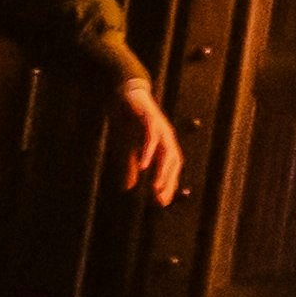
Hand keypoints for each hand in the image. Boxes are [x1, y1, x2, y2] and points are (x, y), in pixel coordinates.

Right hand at [108, 72, 188, 204]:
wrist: (122, 94)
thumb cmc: (127, 121)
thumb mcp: (126, 148)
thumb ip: (130, 166)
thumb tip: (129, 187)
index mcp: (161, 143)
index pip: (170, 167)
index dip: (168, 183)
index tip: (162, 202)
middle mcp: (165, 135)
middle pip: (173, 161)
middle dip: (168, 181)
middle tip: (160, 199)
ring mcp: (158, 126)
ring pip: (166, 151)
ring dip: (161, 170)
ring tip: (155, 188)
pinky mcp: (148, 117)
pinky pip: (151, 137)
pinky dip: (149, 152)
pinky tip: (144, 165)